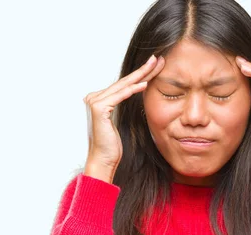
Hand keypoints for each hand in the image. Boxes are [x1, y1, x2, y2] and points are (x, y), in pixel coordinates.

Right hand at [83, 54, 164, 172]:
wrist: (103, 159)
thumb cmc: (111, 145)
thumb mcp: (119, 121)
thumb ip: (121, 105)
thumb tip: (134, 91)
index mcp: (98, 99)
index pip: (123, 84)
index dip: (140, 74)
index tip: (154, 66)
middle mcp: (94, 98)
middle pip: (124, 82)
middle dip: (143, 70)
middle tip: (157, 58)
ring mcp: (94, 101)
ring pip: (123, 86)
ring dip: (141, 75)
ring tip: (155, 65)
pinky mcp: (98, 108)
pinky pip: (120, 96)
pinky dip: (133, 89)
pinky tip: (145, 83)